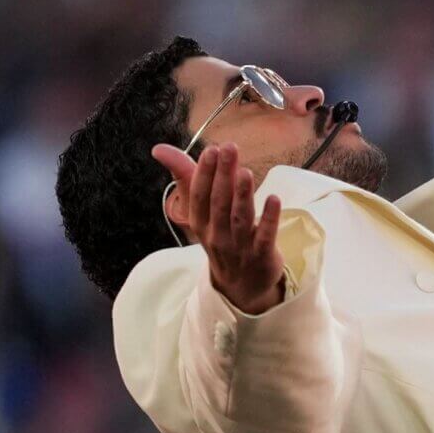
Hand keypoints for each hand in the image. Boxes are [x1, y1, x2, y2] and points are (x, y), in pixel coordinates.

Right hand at [151, 141, 285, 314]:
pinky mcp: (262, 256)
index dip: (204, 174)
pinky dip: (269, 219)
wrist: (240, 284)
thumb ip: (186, 176)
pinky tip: (274, 199)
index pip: (199, 196)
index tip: (211, 150)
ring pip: (240, 219)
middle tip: (230, 149)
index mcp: (200, 223)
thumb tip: (159, 149)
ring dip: (243, 195)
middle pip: (219, 204)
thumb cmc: (219, 236)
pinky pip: (265, 237)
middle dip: (223, 176)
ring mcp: (240, 247)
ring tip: (245, 172)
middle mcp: (217, 236)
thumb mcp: (201, 210)